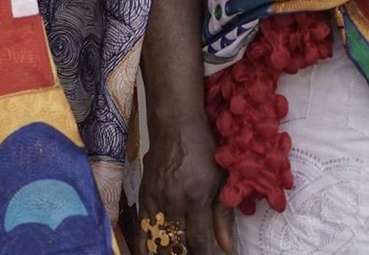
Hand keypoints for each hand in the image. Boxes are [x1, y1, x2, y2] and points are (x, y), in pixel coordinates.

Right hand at [133, 112, 233, 254]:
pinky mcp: (143, 194)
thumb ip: (222, 217)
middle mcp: (173, 202)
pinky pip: (141, 225)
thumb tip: (227, 247)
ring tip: (174, 254)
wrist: (175, 125)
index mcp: (196, 199)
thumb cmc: (204, 150)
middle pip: (177, 243)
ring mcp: (155, 199)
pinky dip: (145, 242)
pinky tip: (149, 253)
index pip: (199, 241)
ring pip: (158, 237)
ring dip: (167, 251)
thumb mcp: (221, 181)